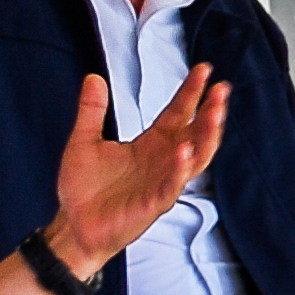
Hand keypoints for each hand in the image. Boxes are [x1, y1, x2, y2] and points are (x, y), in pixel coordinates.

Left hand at [48, 68, 223, 273]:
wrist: (73, 225)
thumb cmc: (83, 189)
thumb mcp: (84, 141)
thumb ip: (92, 110)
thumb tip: (93, 77)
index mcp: (150, 144)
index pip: (178, 113)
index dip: (191, 92)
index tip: (204, 70)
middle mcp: (163, 161)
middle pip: (196, 132)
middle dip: (211, 112)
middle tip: (221, 90)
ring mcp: (162, 182)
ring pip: (195, 158)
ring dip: (207, 136)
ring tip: (214, 114)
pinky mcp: (154, 203)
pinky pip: (173, 185)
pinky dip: (180, 169)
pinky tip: (184, 151)